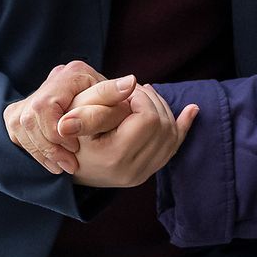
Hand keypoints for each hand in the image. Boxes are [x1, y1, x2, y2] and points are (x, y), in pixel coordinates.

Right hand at [4, 61, 131, 175]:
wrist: (84, 105)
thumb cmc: (104, 102)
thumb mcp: (110, 98)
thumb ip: (113, 94)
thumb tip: (130, 83)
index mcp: (67, 75)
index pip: (44, 106)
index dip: (57, 130)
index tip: (75, 148)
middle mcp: (43, 85)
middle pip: (30, 120)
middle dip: (50, 146)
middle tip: (71, 164)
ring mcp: (25, 100)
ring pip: (22, 131)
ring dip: (44, 153)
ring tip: (65, 167)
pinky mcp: (16, 114)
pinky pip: (19, 137)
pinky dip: (38, 153)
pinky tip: (55, 165)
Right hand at [70, 85, 199, 187]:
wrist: (64, 156)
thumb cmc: (68, 127)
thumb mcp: (78, 108)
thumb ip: (104, 93)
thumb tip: (132, 81)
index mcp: (114, 157)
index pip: (148, 119)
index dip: (141, 99)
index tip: (125, 93)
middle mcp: (132, 171)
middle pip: (163, 125)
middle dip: (152, 101)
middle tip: (134, 92)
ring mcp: (141, 175)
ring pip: (171, 134)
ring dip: (162, 109)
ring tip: (144, 97)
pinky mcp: (147, 172)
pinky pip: (174, 147)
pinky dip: (183, 126)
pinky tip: (192, 109)